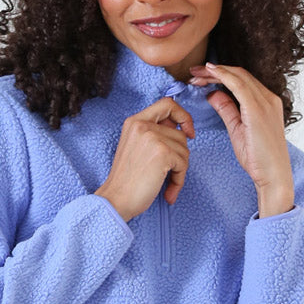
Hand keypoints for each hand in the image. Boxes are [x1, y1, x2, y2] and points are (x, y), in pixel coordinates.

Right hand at [94, 96, 195, 220]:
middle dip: (179, 157)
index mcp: (134, 121)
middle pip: (180, 134)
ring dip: (179, 171)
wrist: (116, 200)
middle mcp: (142, 125)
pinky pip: (183, 164)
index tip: (188, 133)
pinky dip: (179, 180)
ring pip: (184, 150)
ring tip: (166, 185)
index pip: (167, 104)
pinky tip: (168, 192)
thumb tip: (183, 131)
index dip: (183, 116)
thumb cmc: (127, 181)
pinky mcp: (162, 152)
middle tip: (169, 174)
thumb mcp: (136, 147)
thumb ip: (155, 134)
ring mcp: (152, 137)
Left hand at [189, 62, 293, 202]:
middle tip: (193, 72)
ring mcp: (265, 102)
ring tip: (195, 74)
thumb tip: (213, 94)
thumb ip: (227, 110)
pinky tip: (210, 73)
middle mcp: (269, 98)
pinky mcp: (258, 109)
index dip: (220, 74)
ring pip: (238, 76)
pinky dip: (223, 76)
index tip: (201, 76)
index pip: (242, 80)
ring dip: (215, 72)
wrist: (273, 175)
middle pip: (239, 74)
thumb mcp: (237, 129)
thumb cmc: (258, 158)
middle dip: (214, 71)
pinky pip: (239, 85)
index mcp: (266, 102)